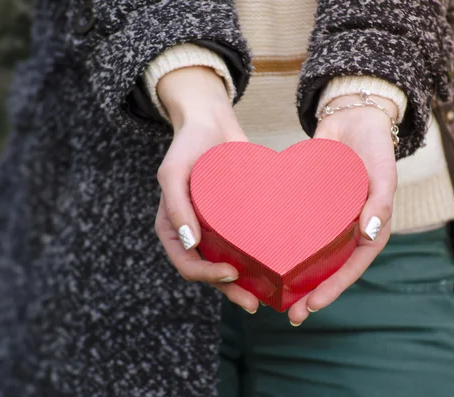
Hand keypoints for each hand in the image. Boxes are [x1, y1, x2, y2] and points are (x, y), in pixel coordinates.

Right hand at [154, 66, 259, 313]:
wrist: (212, 122)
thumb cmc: (187, 146)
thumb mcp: (172, 172)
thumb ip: (176, 206)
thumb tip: (189, 244)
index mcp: (174, 229)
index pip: (186, 264)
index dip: (206, 276)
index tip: (232, 273)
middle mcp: (196, 234)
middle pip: (210, 272)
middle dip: (230, 290)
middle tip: (254, 303)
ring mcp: (218, 228)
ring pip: (231, 263)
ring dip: (247, 283)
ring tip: (270, 294)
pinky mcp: (239, 218)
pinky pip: (247, 243)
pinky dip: (259, 258)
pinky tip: (281, 264)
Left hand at [286, 94, 398, 324]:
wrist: (352, 115)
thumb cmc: (374, 145)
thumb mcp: (384, 171)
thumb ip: (381, 201)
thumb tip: (368, 234)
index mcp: (369, 229)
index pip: (352, 267)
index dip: (333, 289)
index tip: (312, 306)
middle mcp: (347, 229)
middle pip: (329, 268)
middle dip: (311, 292)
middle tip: (289, 312)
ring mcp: (327, 218)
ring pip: (310, 252)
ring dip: (295, 273)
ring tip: (272, 291)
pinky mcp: (309, 204)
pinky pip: (297, 227)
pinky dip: (283, 241)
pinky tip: (261, 252)